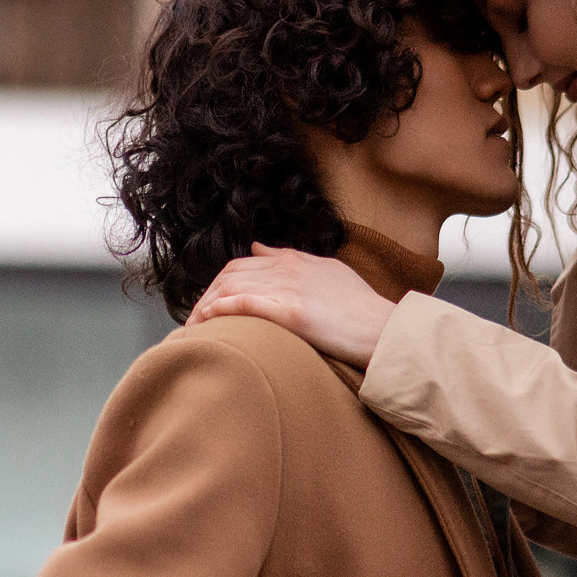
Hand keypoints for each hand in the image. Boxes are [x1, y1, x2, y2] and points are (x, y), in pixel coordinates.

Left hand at [187, 245, 397, 367]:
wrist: (384, 329)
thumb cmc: (361, 310)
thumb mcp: (327, 272)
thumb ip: (291, 259)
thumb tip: (258, 247)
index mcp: (296, 259)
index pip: (244, 263)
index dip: (221, 282)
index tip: (209, 302)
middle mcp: (288, 268)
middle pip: (230, 274)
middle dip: (206, 295)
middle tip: (193, 319)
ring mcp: (289, 288)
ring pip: (230, 287)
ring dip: (205, 306)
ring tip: (193, 326)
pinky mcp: (291, 311)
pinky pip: (242, 303)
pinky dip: (218, 310)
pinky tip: (206, 322)